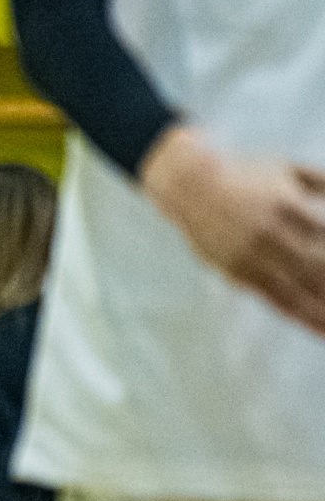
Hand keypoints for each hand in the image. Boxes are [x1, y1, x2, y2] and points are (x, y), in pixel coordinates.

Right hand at [141, 127, 324, 336]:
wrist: (189, 184)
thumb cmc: (245, 174)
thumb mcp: (289, 170)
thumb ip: (324, 184)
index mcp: (291, 207)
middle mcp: (274, 235)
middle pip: (320, 269)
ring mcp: (255, 257)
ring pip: (303, 291)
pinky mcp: (241, 273)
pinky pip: (278, 300)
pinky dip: (304, 317)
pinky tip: (321, 330)